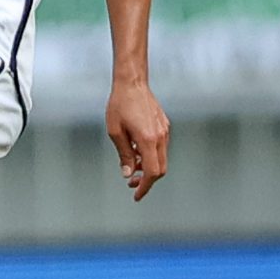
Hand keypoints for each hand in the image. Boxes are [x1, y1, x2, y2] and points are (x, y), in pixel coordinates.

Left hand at [105, 76, 169, 201]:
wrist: (132, 83)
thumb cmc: (119, 105)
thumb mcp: (115, 132)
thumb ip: (123, 155)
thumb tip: (127, 174)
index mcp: (148, 140)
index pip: (151, 172)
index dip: (144, 187)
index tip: (136, 196)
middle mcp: (160, 137)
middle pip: (160, 169)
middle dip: (146, 180)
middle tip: (131, 183)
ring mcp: (164, 131)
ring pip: (161, 159)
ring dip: (147, 167)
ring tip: (130, 165)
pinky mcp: (164, 126)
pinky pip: (160, 147)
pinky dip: (150, 155)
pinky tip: (135, 150)